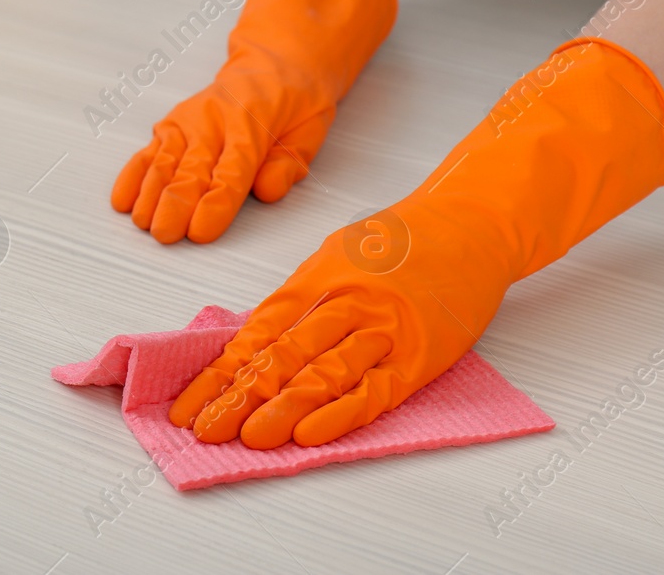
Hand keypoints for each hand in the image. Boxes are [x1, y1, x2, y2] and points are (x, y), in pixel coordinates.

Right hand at [111, 0, 396, 243]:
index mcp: (252, 120)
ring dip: (150, 194)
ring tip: (144, 223)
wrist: (274, 64)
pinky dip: (133, 176)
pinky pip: (148, 153)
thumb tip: (268, 190)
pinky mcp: (172, 125)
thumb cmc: (294, 101)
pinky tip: (123, 199)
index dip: (215, 203)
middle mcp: (213, 118)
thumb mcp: (310, 129)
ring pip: (163, 161)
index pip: (232, 169)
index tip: (201, 231)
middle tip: (166, 234)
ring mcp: (188, 120)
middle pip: (190, 168)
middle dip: (175, 204)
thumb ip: (289, 163)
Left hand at [170, 204, 515, 448]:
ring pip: (325, 374)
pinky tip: (309, 434)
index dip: (220, 372)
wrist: (473, 225)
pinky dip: (339, 415)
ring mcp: (384, 330)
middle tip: (206, 428)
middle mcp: (346, 301)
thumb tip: (252, 344)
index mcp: (318, 277)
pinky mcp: (420, 357)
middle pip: (284, 354)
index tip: (190, 404)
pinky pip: (374, 390)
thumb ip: (300, 299)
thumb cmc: (402, 241)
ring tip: (248, 437)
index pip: (258, 332)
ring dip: (282, 409)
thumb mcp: (337, 255)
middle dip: (240, 396)